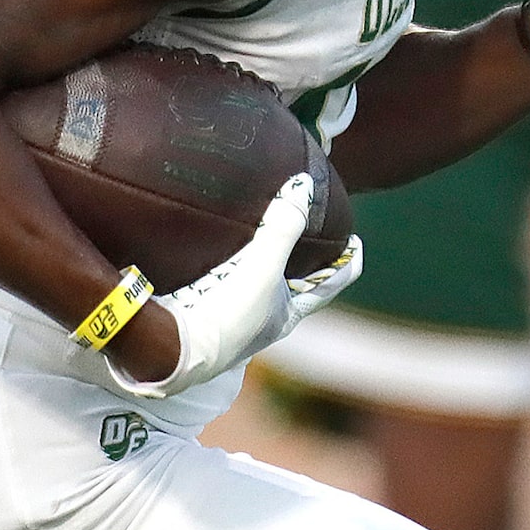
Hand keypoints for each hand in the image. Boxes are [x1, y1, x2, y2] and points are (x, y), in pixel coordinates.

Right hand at [103, 174, 328, 399]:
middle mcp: (267, 318)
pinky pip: (227, 276)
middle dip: (307, 258)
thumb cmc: (228, 314)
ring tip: (268, 226)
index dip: (348, 260)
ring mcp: (236, 315)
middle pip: (299, 283)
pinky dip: (233, 259)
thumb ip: (284, 226)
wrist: (174, 345)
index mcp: (291, 313)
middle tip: (310, 225)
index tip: (355, 238)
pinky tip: (224, 242)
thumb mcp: (264, 266)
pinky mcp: (206, 306)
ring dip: (267, 257)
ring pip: (261, 280)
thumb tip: (304, 185)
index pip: (333, 283)